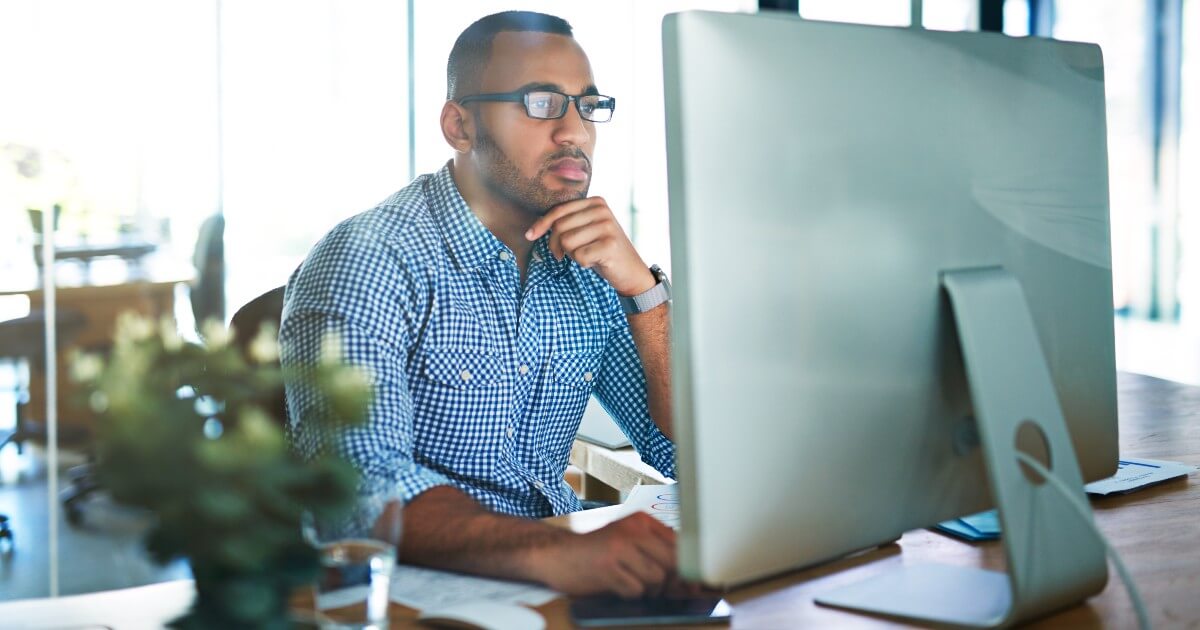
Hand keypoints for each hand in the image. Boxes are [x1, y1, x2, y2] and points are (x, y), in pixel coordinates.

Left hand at [525, 197, 654, 296]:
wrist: (631, 271)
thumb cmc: (602, 251)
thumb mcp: (585, 231)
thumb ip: (567, 222)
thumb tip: (532, 229)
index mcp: (596, 202)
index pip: (559, 210)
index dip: (541, 224)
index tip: (529, 235)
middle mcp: (602, 210)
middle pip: (560, 226)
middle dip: (556, 244)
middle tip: (563, 255)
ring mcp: (607, 226)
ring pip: (567, 242)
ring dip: (572, 255)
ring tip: (587, 255)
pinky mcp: (609, 245)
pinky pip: (578, 256)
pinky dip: (583, 263)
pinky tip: (596, 262)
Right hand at [531, 512, 677, 597]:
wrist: (557, 554)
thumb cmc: (596, 552)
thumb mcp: (629, 542)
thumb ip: (658, 554)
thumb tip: (690, 582)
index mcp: (641, 521)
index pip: (679, 544)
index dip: (687, 567)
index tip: (691, 583)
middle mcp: (632, 530)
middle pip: (672, 562)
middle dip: (670, 582)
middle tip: (659, 588)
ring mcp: (619, 548)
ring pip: (656, 578)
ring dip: (648, 589)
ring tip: (631, 582)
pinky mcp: (607, 568)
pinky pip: (635, 590)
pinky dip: (630, 593)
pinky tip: (617, 585)